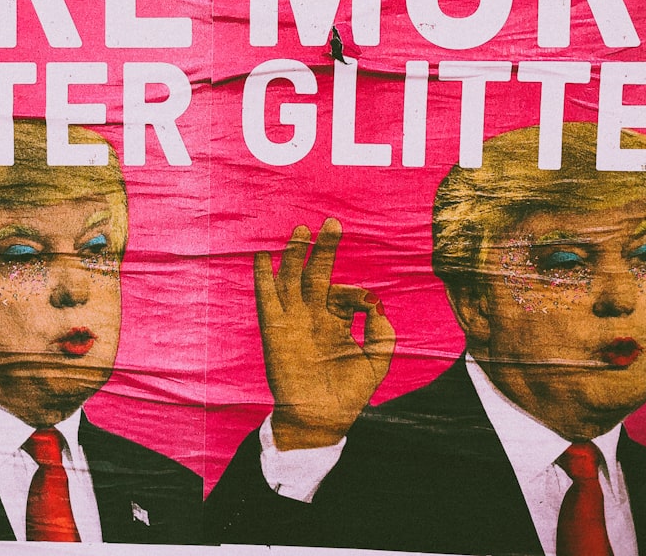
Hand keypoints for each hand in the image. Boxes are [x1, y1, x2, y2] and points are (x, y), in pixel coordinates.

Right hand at [256, 218, 395, 449]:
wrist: (320, 421)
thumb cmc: (349, 394)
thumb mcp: (376, 362)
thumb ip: (383, 333)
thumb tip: (377, 303)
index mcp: (337, 321)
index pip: (345, 294)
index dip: (356, 293)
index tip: (367, 302)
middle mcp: (313, 316)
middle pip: (316, 274)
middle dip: (323, 249)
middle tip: (332, 223)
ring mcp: (293, 321)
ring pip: (291, 280)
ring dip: (295, 255)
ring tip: (301, 230)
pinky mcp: (274, 331)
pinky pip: (267, 300)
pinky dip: (264, 278)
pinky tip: (263, 256)